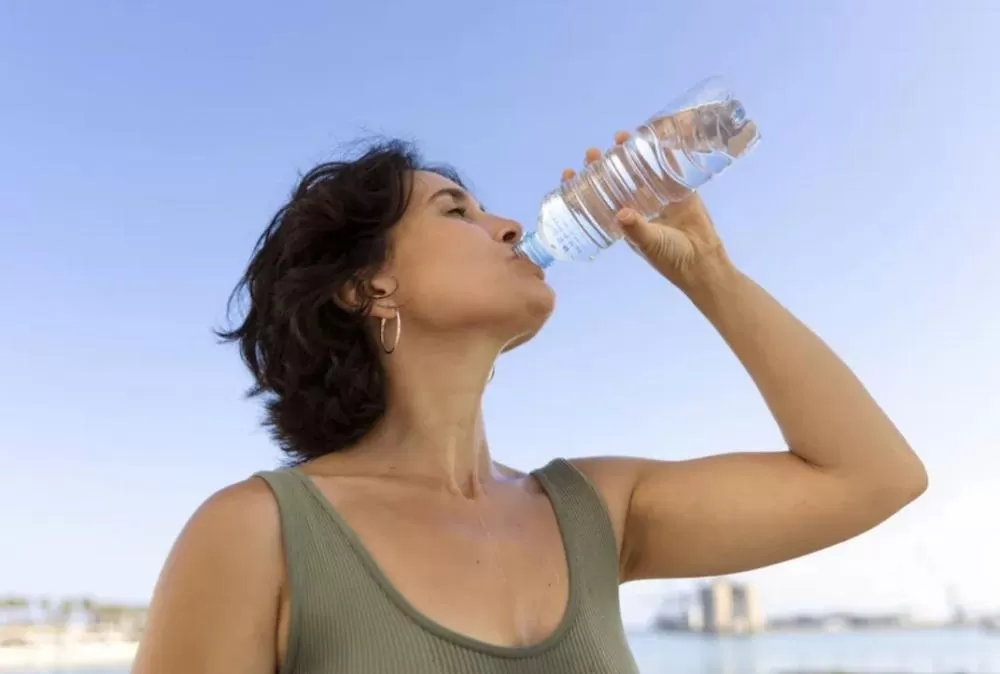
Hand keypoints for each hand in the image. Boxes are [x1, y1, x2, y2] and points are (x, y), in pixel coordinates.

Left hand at [562, 131, 732, 290]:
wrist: (703, 261)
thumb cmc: (670, 257)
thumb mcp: (649, 243)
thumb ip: (637, 229)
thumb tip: (621, 213)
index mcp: (624, 219)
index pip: (597, 199)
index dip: (583, 186)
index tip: (570, 172)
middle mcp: (637, 204)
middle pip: (615, 179)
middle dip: (603, 165)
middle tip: (593, 152)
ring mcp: (658, 195)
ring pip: (639, 170)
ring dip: (629, 154)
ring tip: (620, 137)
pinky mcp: (680, 189)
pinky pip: (669, 168)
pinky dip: (663, 153)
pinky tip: (654, 137)